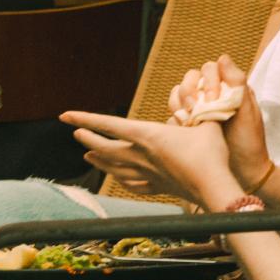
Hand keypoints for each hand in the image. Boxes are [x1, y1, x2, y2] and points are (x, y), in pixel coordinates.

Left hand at [59, 110, 238, 205]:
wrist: (214, 187)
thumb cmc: (210, 153)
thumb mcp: (204, 121)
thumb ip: (198, 108)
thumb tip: (201, 92)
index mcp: (148, 135)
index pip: (108, 124)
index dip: (85, 118)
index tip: (65, 116)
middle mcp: (141, 156)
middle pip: (105, 148)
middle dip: (88, 138)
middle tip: (77, 133)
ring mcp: (147, 174)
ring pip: (114, 168)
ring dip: (99, 160)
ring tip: (88, 156)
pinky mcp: (157, 187)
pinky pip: (134, 184)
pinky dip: (122, 180)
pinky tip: (118, 179)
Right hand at [167, 57, 270, 187]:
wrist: (243, 172)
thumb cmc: (249, 142)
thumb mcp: (248, 110)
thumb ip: (237, 82)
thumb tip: (222, 57)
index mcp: (228, 89)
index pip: (209, 70)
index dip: (207, 80)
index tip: (213, 99)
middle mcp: (211, 97)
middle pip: (190, 79)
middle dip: (189, 91)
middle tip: (195, 110)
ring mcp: (197, 111)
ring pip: (178, 94)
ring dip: (179, 102)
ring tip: (188, 119)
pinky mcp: (186, 126)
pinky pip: (172, 113)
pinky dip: (174, 117)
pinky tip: (183, 128)